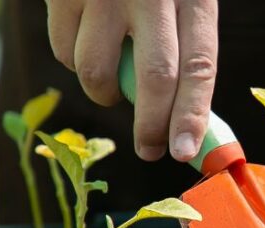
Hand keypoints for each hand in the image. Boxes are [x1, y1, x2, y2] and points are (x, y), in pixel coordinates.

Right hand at [45, 0, 217, 161]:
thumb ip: (184, 47)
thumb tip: (186, 126)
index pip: (200, 65)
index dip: (192, 115)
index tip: (185, 152)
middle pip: (155, 79)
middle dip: (151, 126)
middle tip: (150, 149)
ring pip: (98, 72)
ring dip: (104, 92)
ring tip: (111, 79)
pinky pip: (64, 51)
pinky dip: (74, 60)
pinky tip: (86, 38)